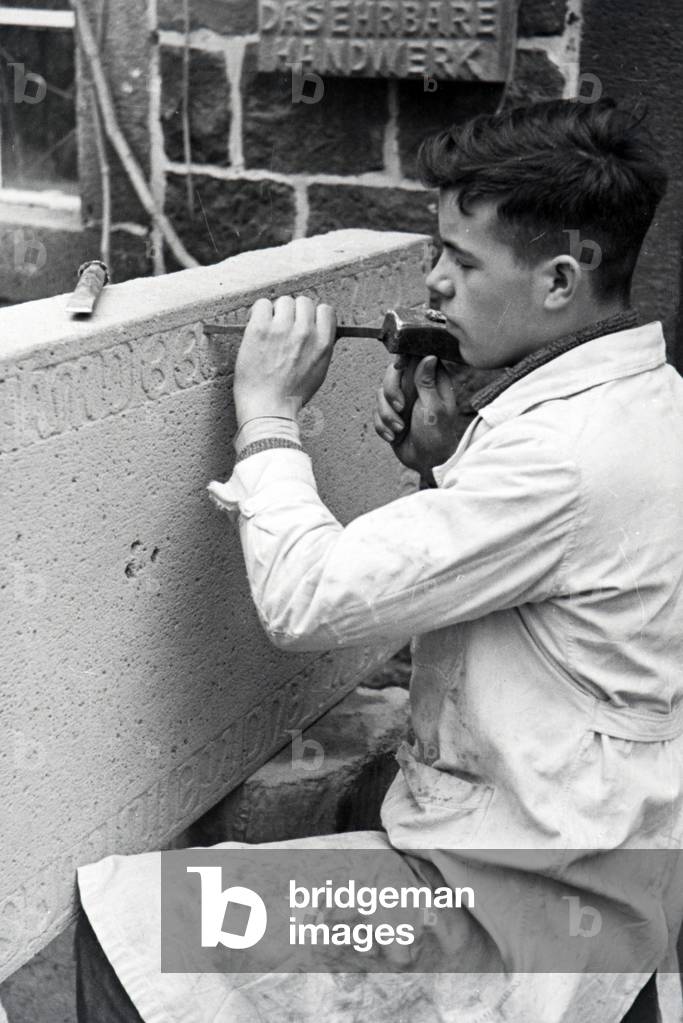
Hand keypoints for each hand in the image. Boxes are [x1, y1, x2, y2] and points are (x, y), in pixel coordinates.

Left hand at [233, 295, 336, 425]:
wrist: (268, 408)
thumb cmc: (290, 396)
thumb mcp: (319, 372)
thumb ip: (320, 348)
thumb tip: (319, 331)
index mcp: (323, 343)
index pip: (325, 310)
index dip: (313, 315)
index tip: (304, 322)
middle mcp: (305, 332)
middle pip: (303, 302)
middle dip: (293, 313)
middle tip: (283, 328)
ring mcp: (282, 329)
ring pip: (283, 301)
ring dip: (276, 312)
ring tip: (269, 330)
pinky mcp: (260, 329)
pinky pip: (262, 304)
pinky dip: (258, 313)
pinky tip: (257, 328)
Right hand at [373, 353, 462, 477]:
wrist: (426, 462)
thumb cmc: (437, 436)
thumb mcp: (434, 408)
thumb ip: (428, 382)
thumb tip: (429, 356)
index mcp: (432, 381)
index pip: (415, 357)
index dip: (404, 358)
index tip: (399, 366)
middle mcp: (416, 387)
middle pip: (392, 372)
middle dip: (391, 391)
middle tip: (400, 408)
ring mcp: (402, 400)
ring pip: (381, 393)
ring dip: (386, 413)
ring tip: (399, 428)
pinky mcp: (390, 413)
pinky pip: (376, 411)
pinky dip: (382, 425)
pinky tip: (393, 436)